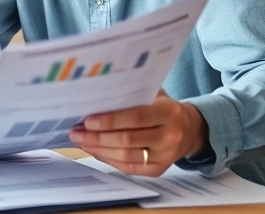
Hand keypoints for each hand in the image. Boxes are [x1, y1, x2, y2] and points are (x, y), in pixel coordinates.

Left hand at [67, 90, 206, 176]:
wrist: (189, 129)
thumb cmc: (163, 107)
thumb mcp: (155, 95)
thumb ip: (133, 95)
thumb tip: (96, 97)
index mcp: (169, 113)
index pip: (135, 118)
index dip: (109, 120)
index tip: (86, 120)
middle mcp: (170, 136)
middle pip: (127, 140)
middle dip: (97, 137)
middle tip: (76, 132)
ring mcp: (165, 156)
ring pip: (126, 156)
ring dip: (99, 149)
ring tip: (81, 141)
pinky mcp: (159, 170)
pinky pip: (129, 167)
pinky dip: (108, 159)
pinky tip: (95, 150)